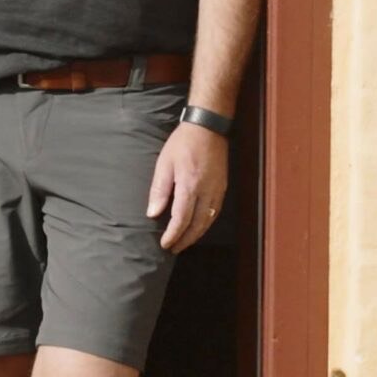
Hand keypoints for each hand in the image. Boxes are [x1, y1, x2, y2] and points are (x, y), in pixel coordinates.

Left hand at [147, 122, 228, 251]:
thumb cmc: (182, 143)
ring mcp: (217, 190)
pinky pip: (215, 212)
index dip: (173, 235)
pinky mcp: (223, 187)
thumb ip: (159, 190)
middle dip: (185, 240)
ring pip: (209, 221)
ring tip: (184, 242)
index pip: (182, 219)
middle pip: (198, 225)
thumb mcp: (164, 163)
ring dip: (196, 235)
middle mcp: (206, 191)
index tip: (165, 244)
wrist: (208, 127)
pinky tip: (198, 227)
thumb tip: (153, 213)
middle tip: (173, 249)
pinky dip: (206, 224)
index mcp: (190, 185)